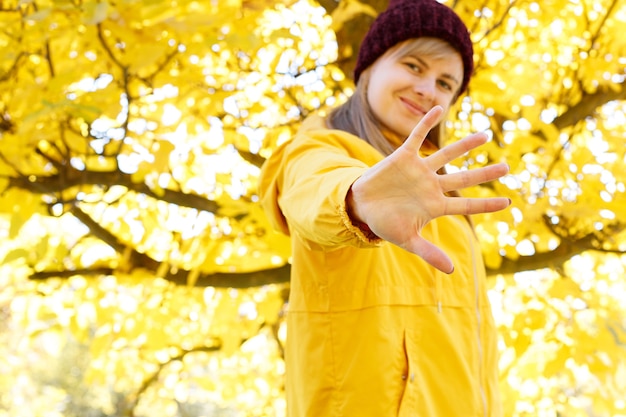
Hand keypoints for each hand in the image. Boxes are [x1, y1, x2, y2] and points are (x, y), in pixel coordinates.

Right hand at [347, 105, 509, 273]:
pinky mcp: (403, 157)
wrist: (360, 207)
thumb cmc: (384, 223)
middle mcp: (431, 186)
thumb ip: (429, 253)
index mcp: (435, 206)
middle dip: (485, 173)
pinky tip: (439, 109)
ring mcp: (419, 171)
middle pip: (463, 178)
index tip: (507, 203)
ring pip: (446, 154)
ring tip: (485, 136)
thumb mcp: (407, 240)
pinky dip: (426, 124)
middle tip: (507, 167)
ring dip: (465, 145)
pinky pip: (416, 137)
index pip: (466, 205)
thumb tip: (452, 271)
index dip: (486, 204)